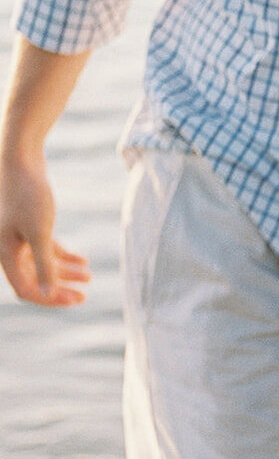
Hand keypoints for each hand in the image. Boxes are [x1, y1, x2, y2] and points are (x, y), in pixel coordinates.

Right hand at [0, 157, 89, 305]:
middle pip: (35, 280)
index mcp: (5, 254)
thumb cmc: (28, 195)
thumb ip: (44, 265)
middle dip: (60, 288)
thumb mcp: (40, 233)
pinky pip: (46, 248)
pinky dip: (64, 256)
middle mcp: (8, 248)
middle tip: (84, 296)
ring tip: (89, 277)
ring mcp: (18, 237)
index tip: (77, 298)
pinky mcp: (29, 225)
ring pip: (42, 264)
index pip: (26, 289)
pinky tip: (84, 261)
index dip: (50, 298)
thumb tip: (48, 294)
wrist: (21, 160)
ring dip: (65, 272)